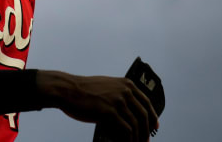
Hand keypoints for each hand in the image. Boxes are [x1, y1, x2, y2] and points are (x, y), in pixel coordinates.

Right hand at [36, 70, 158, 141]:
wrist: (67, 89)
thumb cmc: (82, 89)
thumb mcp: (106, 85)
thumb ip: (118, 93)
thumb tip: (128, 110)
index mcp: (125, 84)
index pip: (146, 102)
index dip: (153, 117)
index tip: (155, 127)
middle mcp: (125, 91)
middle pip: (143, 116)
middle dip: (146, 131)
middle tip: (145, 141)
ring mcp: (118, 101)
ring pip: (136, 125)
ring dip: (137, 138)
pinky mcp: (109, 112)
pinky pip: (125, 130)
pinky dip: (128, 140)